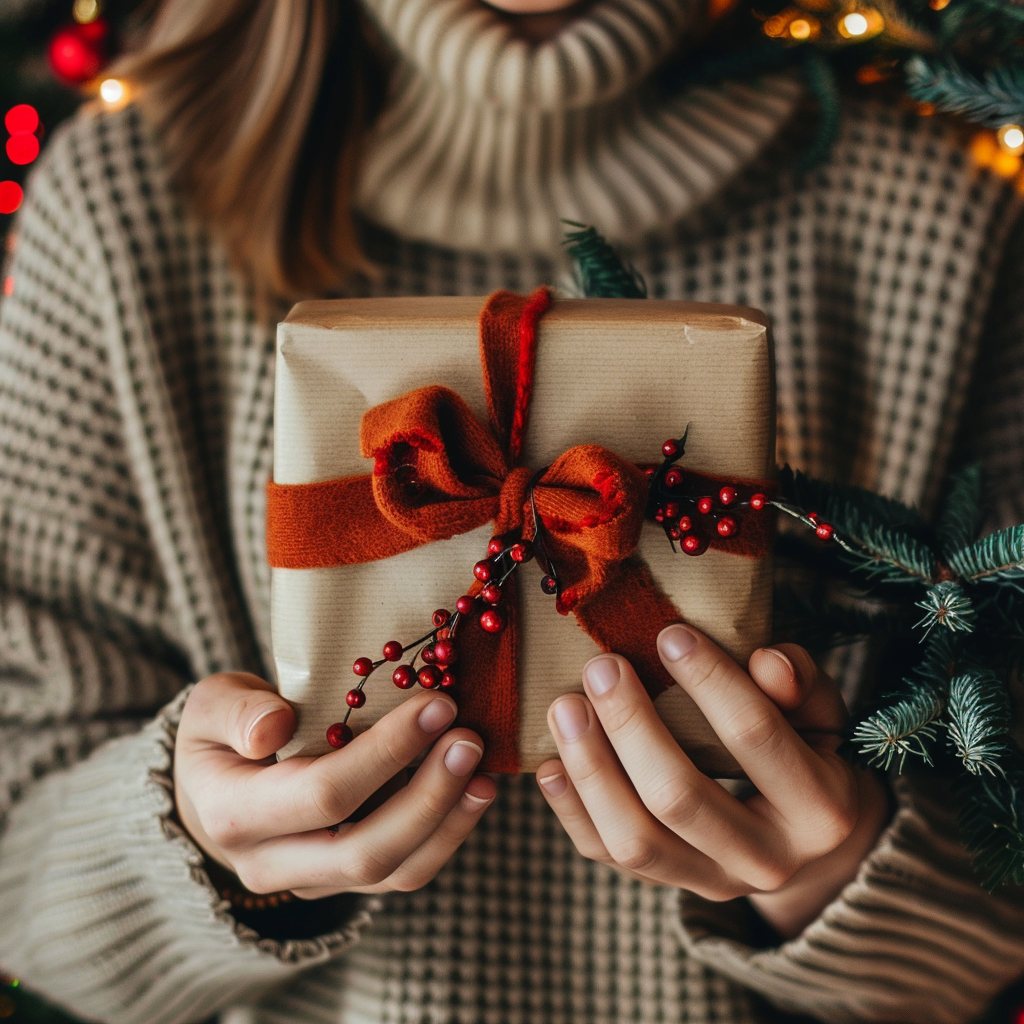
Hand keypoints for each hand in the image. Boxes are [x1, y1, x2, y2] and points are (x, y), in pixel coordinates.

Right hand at [174, 672, 495, 898]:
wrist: (213, 790)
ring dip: (448, 821)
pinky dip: (447, 836)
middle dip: (429, 794)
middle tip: (470, 739)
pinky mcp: (344, 881)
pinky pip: (402, 874)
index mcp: (233, 814)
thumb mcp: (212, 704)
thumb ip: (237, 711)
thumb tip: (274, 727)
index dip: (386, 753)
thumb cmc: (223, 733)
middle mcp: (270, 863)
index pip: (323, 793)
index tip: (437, 705)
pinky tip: (476, 792)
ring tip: (484, 771)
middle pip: (365, 848)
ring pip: (392, 872)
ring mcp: (311, 881)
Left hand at [536, 626, 890, 937]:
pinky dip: (571, 809)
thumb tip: (766, 659)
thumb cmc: (806, 753)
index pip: (754, 737)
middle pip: (679, 799)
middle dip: (631, 726)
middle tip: (601, 666)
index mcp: (820, 810)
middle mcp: (767, 860)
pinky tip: (550, 763)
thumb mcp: (821, 715)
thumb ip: (801, 684)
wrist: (809, 846)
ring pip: (635, 840)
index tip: (668, 633)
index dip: (709, 681)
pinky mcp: (668, 885)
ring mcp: (712, 881)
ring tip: (565, 706)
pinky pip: (606, 856)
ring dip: (590, 769)